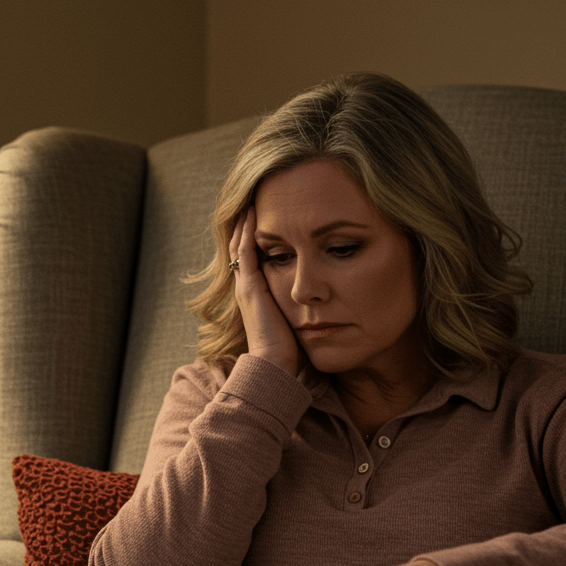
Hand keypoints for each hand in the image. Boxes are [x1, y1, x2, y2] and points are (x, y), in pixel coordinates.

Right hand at [229, 208, 304, 376]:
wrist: (276, 365)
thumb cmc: (290, 353)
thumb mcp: (298, 323)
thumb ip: (305, 308)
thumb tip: (326, 301)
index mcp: (257, 296)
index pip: (254, 260)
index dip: (258, 239)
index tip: (270, 220)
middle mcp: (247, 289)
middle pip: (242, 249)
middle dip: (249, 226)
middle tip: (256, 201)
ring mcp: (245, 286)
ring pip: (240, 246)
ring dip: (246, 223)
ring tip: (253, 199)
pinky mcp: (249, 286)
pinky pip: (244, 251)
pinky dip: (247, 231)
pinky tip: (253, 212)